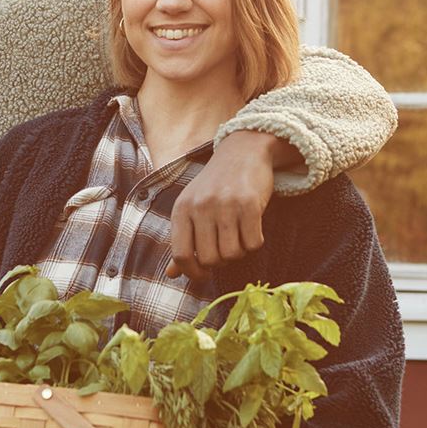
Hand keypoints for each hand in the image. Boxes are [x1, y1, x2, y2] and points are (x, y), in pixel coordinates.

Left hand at [167, 131, 284, 281]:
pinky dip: (255, 242)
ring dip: (239, 251)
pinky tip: (251, 227)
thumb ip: (182, 241)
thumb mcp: (191, 208)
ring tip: (238, 234)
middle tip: (225, 246)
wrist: (242, 152)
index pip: (180, 255)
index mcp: (181, 209)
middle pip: (209, 259)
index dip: (192, 272)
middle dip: (220, 260)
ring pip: (232, 254)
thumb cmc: (214, 185)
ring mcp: (225, 205)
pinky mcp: (249, 204)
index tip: (202, 274)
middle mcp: (200, 207)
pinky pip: (254, 243)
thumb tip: (171, 275)